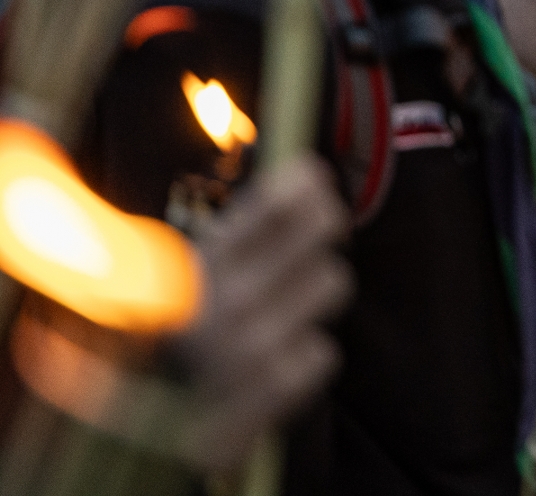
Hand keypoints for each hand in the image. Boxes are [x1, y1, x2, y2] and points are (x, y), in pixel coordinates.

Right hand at [168, 157, 353, 470]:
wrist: (126, 438)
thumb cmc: (158, 341)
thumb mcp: (174, 276)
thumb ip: (232, 231)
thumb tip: (305, 175)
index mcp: (195, 266)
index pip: (277, 201)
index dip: (306, 183)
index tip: (312, 179)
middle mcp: (224, 303)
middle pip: (322, 228)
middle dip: (319, 230)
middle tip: (312, 235)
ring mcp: (251, 352)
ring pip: (332, 282)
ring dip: (312, 292)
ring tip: (279, 307)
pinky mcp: (270, 396)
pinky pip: (323, 350)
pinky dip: (305, 353)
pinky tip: (273, 359)